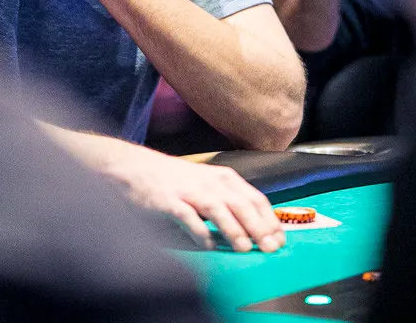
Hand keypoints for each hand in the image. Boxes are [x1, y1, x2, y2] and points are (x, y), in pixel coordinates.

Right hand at [106, 149, 284, 252]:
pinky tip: (207, 246)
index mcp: (224, 178)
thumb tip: (256, 228)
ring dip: (233, 229)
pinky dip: (199, 232)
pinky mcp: (168, 201)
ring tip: (244, 248)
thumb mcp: (208, 185)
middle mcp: (210, 182)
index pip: (256, 198)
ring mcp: (189, 190)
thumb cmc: (175, 182)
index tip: (280, 240)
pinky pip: (187, 217)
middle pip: (241, 204)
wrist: (135, 168)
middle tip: (270, 248)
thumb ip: (229, 201)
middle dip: (258, 227)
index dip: (270, 220)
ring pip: (218, 209)